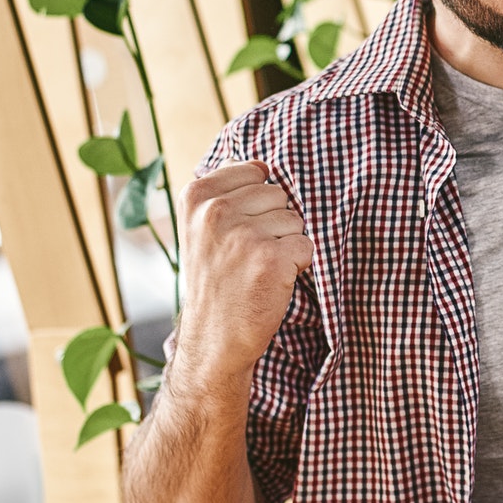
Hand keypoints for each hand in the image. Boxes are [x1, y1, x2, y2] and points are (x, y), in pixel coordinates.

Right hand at [173, 161, 313, 385]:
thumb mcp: (202, 228)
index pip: (257, 171)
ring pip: (295, 219)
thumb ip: (225, 191)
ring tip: (257, 269)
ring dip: (286, 244)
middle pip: (278, 194)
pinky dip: (298, 264)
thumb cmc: (216, 280)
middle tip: (248, 256)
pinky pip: (306, 244)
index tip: (237, 231)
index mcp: (196, 195)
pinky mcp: (271, 258)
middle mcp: (216, 211)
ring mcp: (244, 234)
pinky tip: (272, 281)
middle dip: (274, 223)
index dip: (258, 203)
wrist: (214, 339)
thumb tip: (260, 162)